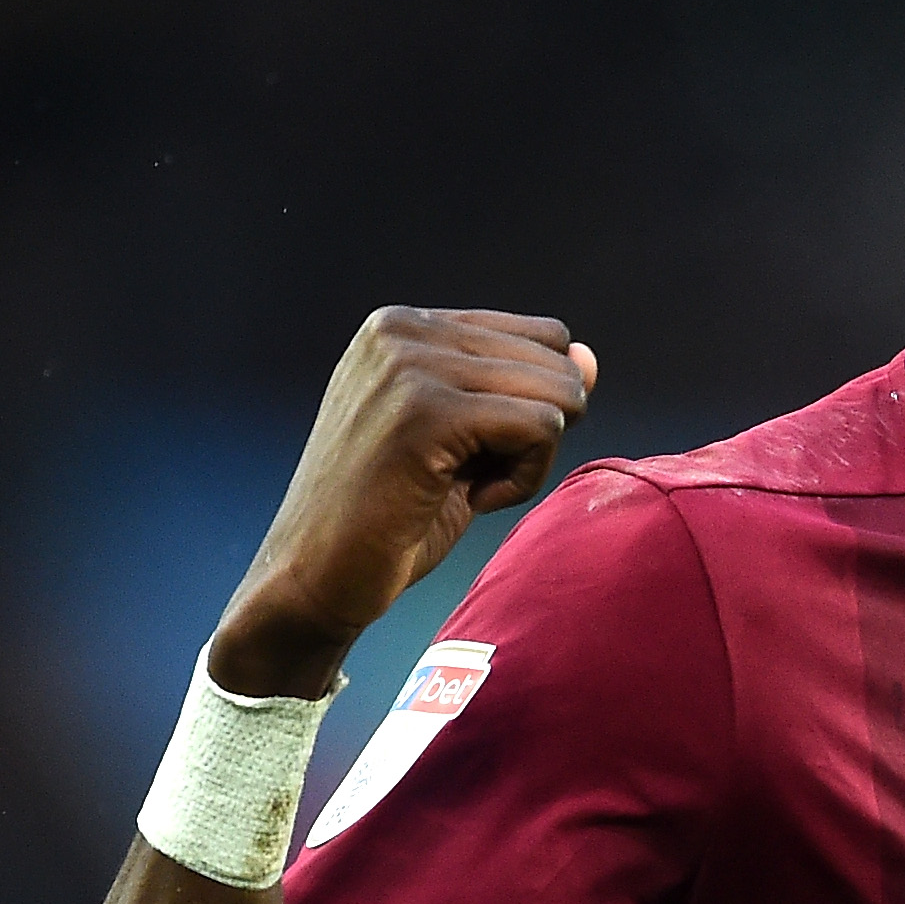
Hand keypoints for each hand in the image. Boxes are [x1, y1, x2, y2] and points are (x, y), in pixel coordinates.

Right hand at [207, 308, 595, 698]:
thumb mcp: (470, 441)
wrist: (314, 578)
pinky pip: (542, 428)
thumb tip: (590, 360)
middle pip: (555, 361)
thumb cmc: (389, 516)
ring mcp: (409, 366)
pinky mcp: (425, 412)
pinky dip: (524, 479)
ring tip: (467, 488)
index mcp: (404, 325)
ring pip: (556, 392)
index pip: (540, 336)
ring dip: (531, 458)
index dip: (535, 403)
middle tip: (469, 477)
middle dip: (538, 431)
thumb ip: (526, 392)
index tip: (474, 448)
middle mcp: (401, 329)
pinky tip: (471, 501)